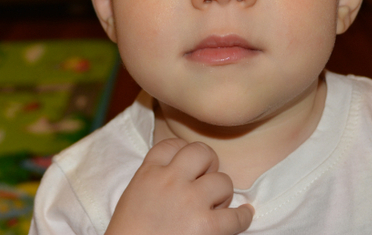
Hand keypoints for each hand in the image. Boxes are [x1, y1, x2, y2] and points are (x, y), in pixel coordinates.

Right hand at [105, 138, 253, 234]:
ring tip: (215, 207)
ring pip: (223, 181)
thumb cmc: (129, 234)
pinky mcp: (206, 226)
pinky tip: (242, 215)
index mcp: (148, 173)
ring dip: (222, 193)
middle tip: (205, 181)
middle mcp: (170, 180)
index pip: (171, 145)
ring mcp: (189, 201)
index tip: (188, 164)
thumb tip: (181, 176)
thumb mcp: (133, 196)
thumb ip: (154, 181)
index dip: (183, 151)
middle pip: (201, 152)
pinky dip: (243, 216)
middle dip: (208, 164)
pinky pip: (236, 215)